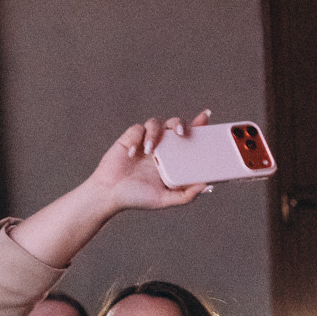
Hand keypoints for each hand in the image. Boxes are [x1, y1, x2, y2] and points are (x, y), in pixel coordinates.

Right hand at [82, 112, 214, 213]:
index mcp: (173, 158)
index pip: (189, 137)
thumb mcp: (165, 199)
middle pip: (174, 124)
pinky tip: (131, 154)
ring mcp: (145, 141)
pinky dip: (136, 139)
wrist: (110, 194)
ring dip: (155, 134)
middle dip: (179, 123)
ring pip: (155, 123)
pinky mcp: (129, 139)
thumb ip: (186, 195)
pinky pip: (136, 130)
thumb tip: (207, 186)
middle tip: (181, 133)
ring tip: (149, 151)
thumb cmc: (138, 197)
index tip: (206, 116)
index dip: (198, 125)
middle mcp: (161, 147)